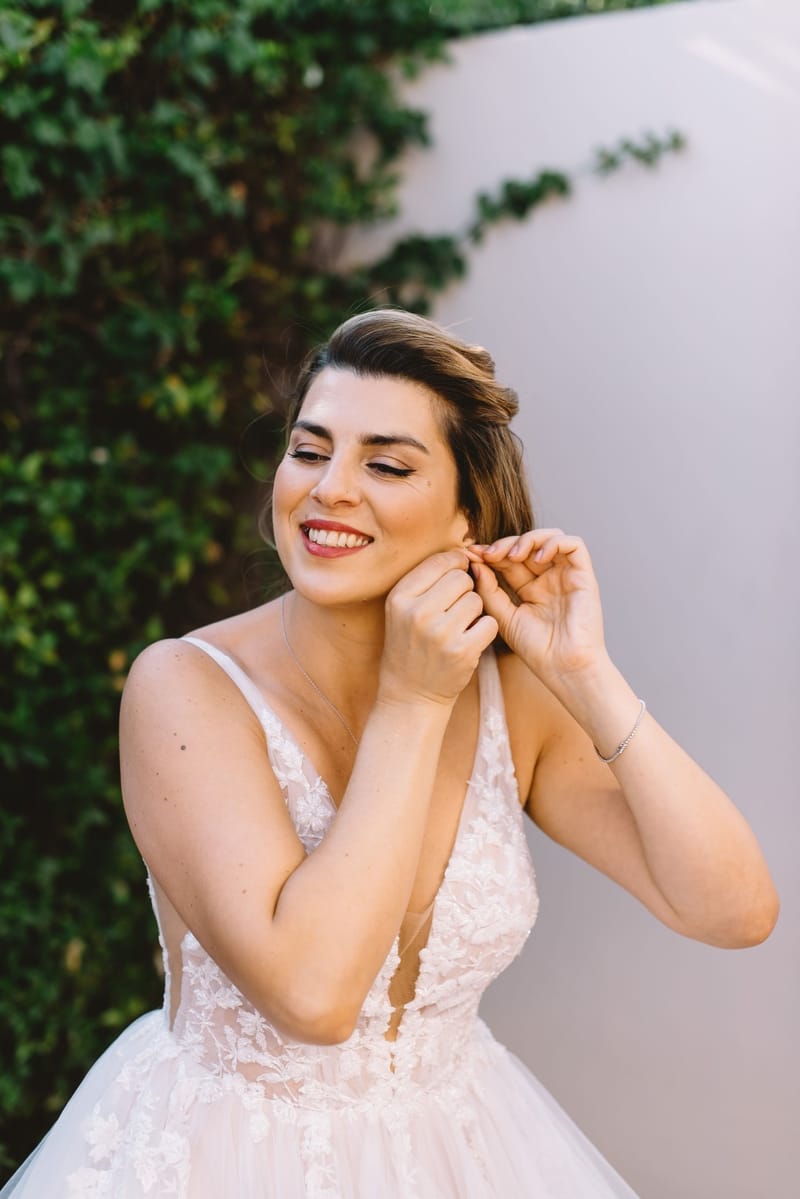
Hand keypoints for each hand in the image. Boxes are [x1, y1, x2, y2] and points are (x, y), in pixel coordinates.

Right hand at [378, 549, 498, 707]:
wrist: (410, 695)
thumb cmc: (409, 645)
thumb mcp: (402, 609)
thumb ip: (426, 580)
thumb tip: (463, 552)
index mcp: (399, 597)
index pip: (439, 562)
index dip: (454, 565)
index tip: (455, 577)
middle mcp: (417, 613)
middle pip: (461, 578)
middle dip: (464, 590)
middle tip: (453, 610)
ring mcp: (440, 633)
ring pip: (477, 600)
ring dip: (474, 611)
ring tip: (458, 627)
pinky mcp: (462, 652)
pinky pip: (489, 623)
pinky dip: (484, 630)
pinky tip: (469, 640)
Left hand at [468, 529, 606, 683]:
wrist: (565, 668)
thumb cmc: (537, 650)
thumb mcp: (504, 617)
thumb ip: (489, 590)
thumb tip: (475, 563)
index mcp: (530, 589)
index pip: (509, 560)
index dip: (490, 552)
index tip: (470, 554)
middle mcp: (549, 579)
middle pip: (527, 545)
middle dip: (504, 544)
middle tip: (487, 553)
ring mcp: (567, 576)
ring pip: (550, 537)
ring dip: (528, 539)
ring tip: (512, 555)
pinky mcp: (584, 576)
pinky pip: (574, 545)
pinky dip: (554, 543)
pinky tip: (537, 559)